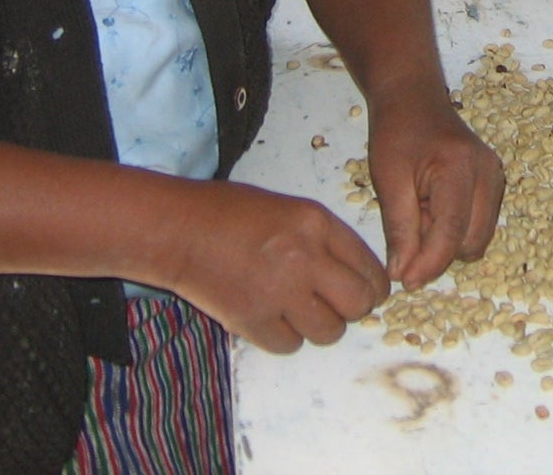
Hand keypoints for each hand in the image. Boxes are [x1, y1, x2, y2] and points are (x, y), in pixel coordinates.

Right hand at [162, 180, 388, 353]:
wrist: (179, 229)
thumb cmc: (229, 212)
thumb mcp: (287, 208)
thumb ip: (322, 237)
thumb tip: (352, 272)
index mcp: (315, 222)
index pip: (368, 266)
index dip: (373, 286)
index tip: (368, 293)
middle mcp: (305, 258)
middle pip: (358, 303)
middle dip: (353, 309)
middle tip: (337, 306)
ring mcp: (280, 292)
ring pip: (329, 331)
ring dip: (319, 326)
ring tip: (299, 310)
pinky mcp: (254, 321)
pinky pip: (291, 345)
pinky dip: (286, 337)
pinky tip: (272, 317)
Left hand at [366, 88, 504, 291]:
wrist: (413, 97)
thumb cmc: (396, 132)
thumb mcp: (387, 179)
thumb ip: (399, 229)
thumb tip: (403, 276)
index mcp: (460, 167)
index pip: (452, 232)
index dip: (429, 263)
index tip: (405, 282)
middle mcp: (488, 172)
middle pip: (471, 242)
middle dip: (438, 248)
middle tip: (408, 224)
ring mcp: (496, 177)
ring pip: (479, 239)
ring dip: (448, 240)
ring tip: (420, 210)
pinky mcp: (495, 182)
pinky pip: (480, 225)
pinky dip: (456, 228)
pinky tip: (434, 206)